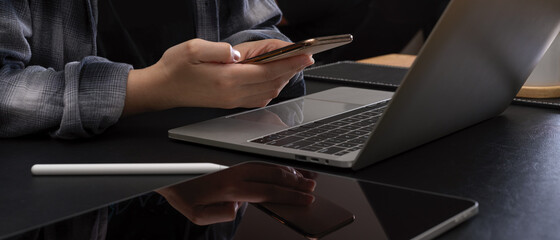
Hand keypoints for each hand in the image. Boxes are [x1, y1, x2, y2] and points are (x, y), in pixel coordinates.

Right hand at [123, 38, 313, 114]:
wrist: (163, 89)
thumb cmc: (175, 67)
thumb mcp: (192, 48)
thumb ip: (218, 50)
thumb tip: (236, 53)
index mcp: (226, 79)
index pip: (267, 71)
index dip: (289, 63)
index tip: (305, 55)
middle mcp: (233, 93)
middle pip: (272, 82)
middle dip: (292, 69)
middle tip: (306, 57)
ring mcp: (233, 100)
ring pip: (269, 92)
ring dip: (283, 78)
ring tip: (293, 64)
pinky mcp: (231, 102)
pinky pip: (259, 98)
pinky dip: (272, 87)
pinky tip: (275, 77)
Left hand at [155, 162, 315, 225]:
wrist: (167, 168)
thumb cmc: (181, 191)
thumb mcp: (195, 213)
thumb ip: (219, 214)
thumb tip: (237, 209)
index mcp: (229, 186)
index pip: (268, 191)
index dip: (289, 196)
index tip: (305, 200)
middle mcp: (235, 170)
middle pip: (274, 175)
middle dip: (296, 183)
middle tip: (312, 188)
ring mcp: (235, 161)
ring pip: (269, 165)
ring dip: (290, 171)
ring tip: (306, 177)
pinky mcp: (233, 157)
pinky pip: (260, 158)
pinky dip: (277, 162)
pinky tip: (287, 166)